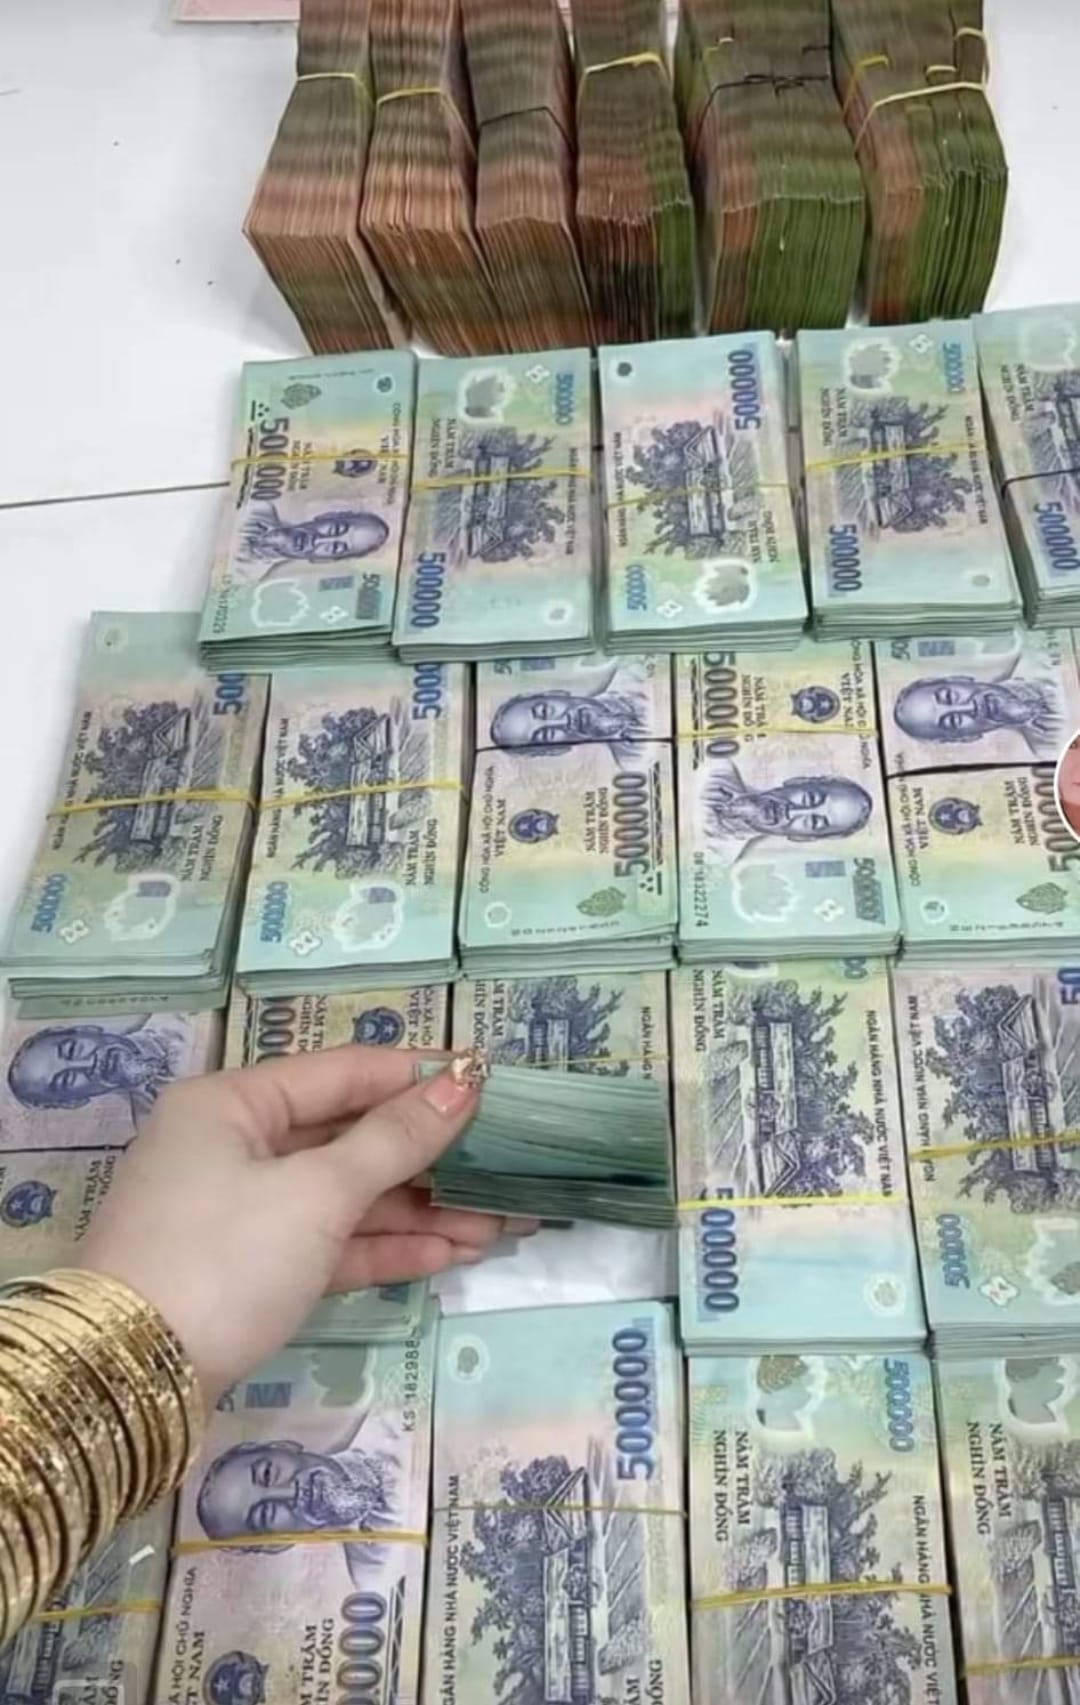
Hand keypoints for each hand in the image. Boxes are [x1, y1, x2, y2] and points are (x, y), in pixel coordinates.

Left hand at [79, 1046, 532, 1403]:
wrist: (130, 1380)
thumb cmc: (224, 1257)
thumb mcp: (316, 1192)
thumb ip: (394, 1139)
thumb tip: (463, 1083)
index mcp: (232, 1103)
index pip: (342, 1072)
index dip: (417, 1077)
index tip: (491, 1084)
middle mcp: (232, 1146)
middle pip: (348, 1137)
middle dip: (430, 1156)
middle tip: (508, 1165)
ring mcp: (241, 1214)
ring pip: (346, 1197)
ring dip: (421, 1210)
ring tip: (502, 1221)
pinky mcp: (251, 1273)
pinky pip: (330, 1244)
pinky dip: (386, 1247)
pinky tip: (451, 1253)